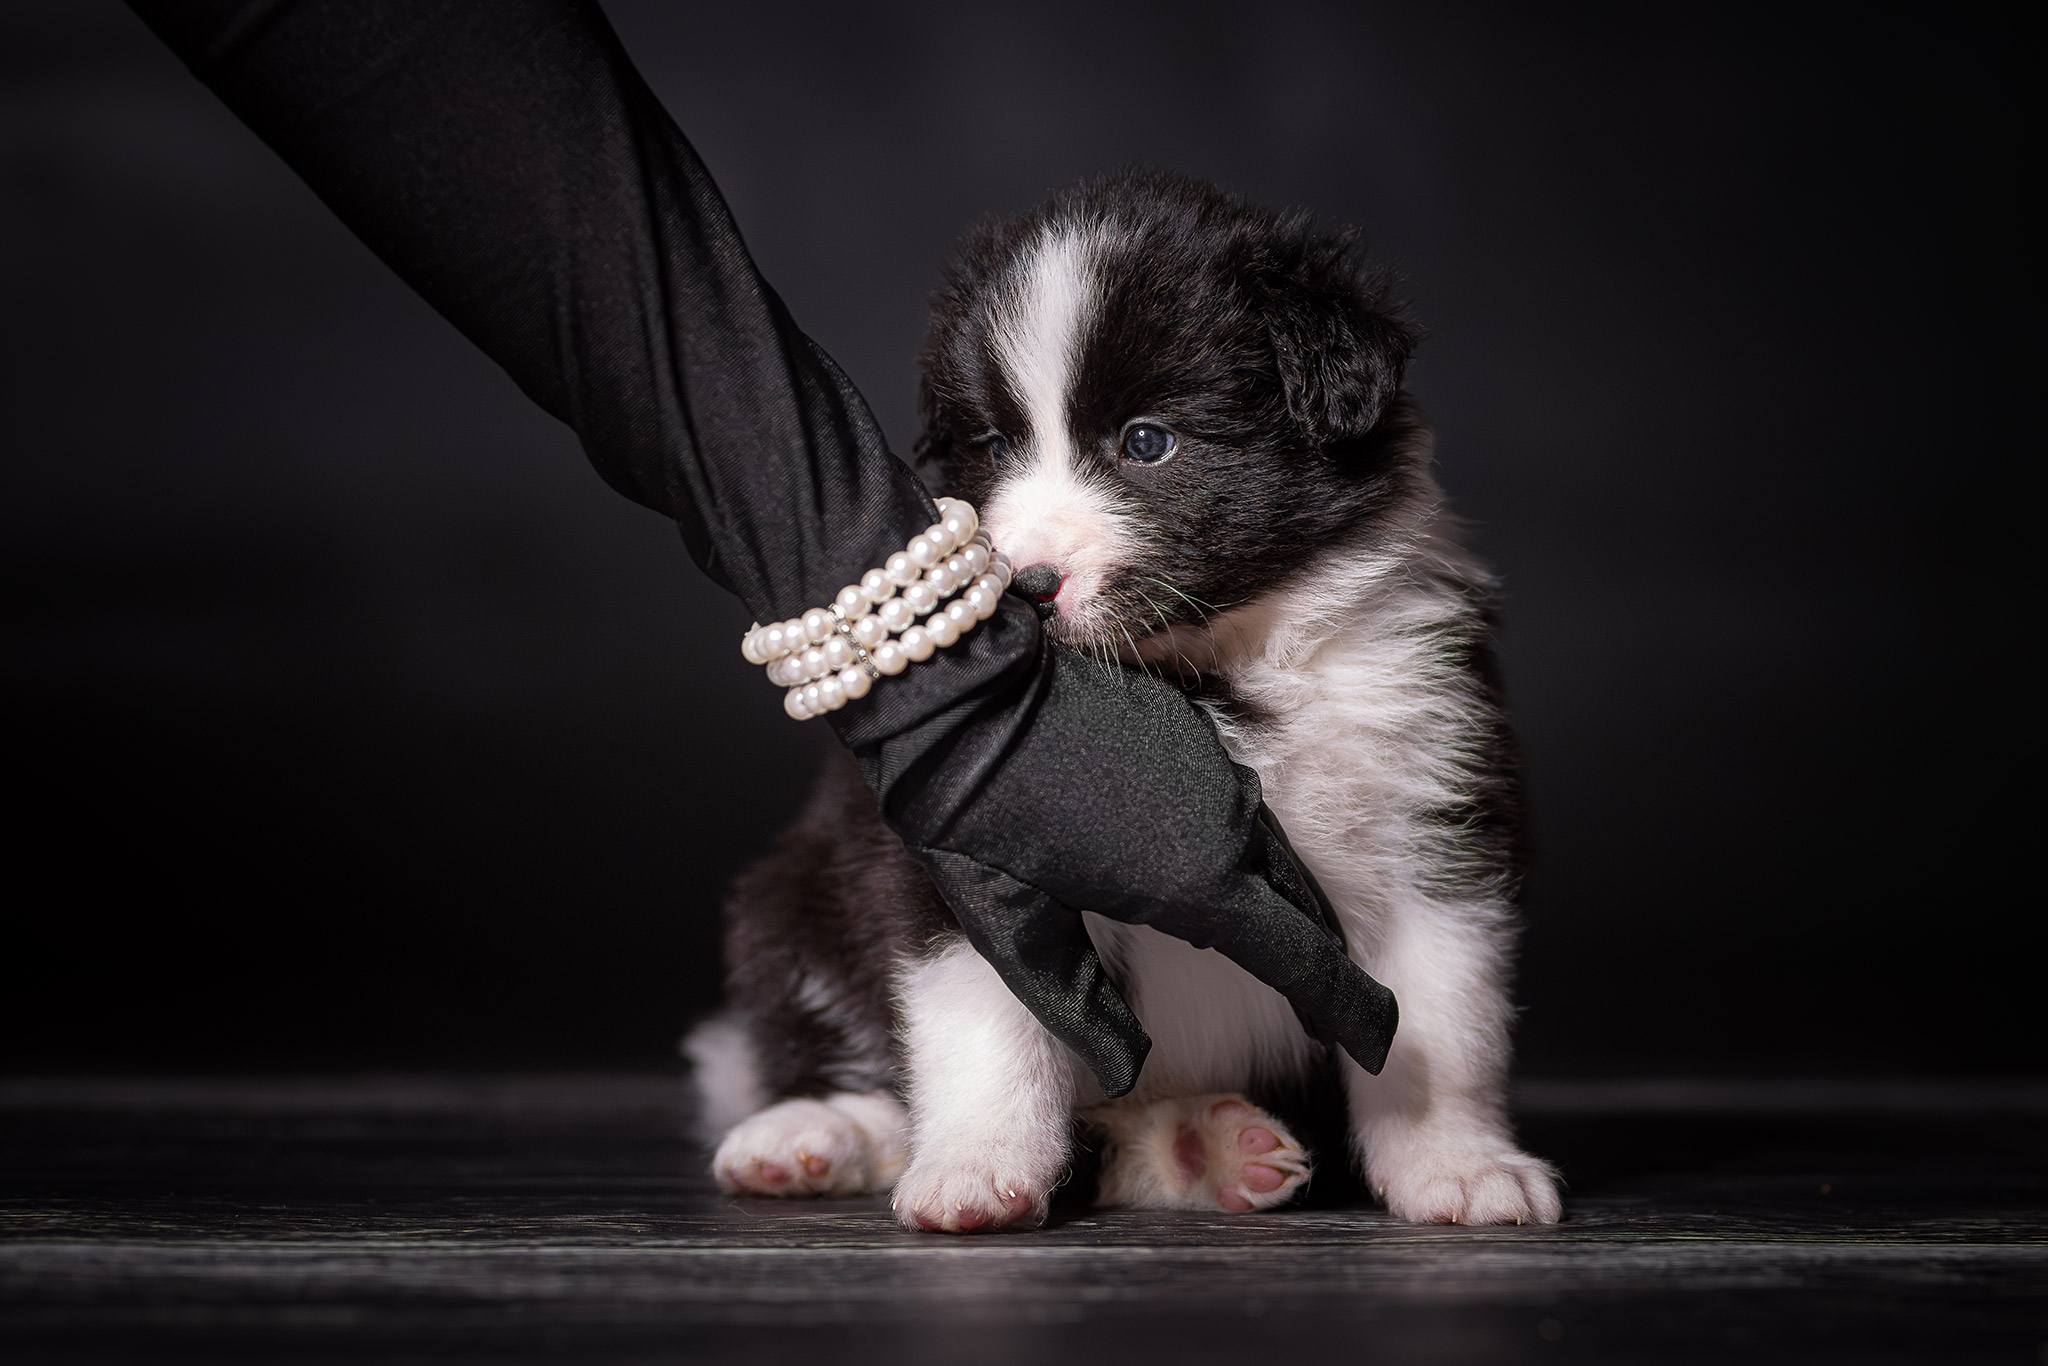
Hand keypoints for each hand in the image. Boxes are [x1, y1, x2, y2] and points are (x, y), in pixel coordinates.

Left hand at [856, 608, 1397, 1097]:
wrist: (960, 698)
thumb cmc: (978, 825)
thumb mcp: (1024, 940)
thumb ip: (1087, 1014)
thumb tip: (1128, 1073)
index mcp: (1199, 885)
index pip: (1308, 963)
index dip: (1349, 1011)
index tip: (1378, 1043)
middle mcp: (1226, 826)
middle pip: (1306, 908)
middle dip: (1325, 964)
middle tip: (1336, 1015)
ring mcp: (1213, 773)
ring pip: (1276, 855)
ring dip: (1289, 906)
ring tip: (1291, 953)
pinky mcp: (1189, 736)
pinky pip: (1244, 810)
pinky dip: (1252, 855)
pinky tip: (1224, 874)